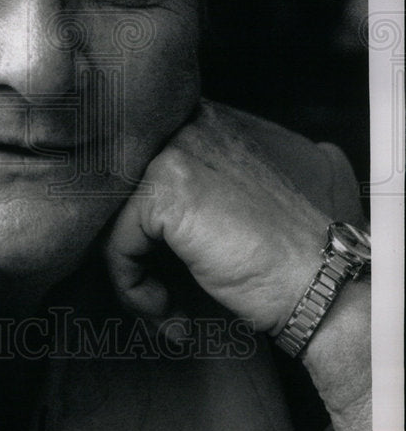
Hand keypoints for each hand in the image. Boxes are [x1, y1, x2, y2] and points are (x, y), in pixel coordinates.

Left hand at [104, 99, 329, 335]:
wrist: (318, 284)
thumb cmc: (277, 252)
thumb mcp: (229, 191)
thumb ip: (184, 176)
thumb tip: (119, 199)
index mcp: (201, 118)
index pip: (130, 163)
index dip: (132, 218)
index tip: (149, 258)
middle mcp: (186, 125)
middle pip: (114, 190)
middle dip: (127, 246)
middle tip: (152, 290)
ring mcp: (174, 156)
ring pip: (111, 221)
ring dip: (131, 275)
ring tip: (162, 306)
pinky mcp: (166, 195)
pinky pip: (117, 247)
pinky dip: (134, 290)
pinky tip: (169, 311)